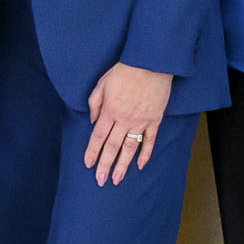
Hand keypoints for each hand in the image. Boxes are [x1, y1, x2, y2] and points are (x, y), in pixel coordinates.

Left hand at [83, 63, 172, 186]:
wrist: (151, 63)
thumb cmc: (125, 71)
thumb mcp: (102, 83)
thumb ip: (94, 103)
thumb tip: (93, 121)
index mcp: (110, 110)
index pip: (98, 136)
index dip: (92, 151)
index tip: (88, 164)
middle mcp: (124, 119)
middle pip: (112, 147)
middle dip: (104, 165)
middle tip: (100, 180)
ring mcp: (141, 121)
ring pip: (130, 148)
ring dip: (123, 165)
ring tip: (117, 179)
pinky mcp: (155, 120)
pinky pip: (150, 140)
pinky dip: (145, 154)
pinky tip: (139, 165)